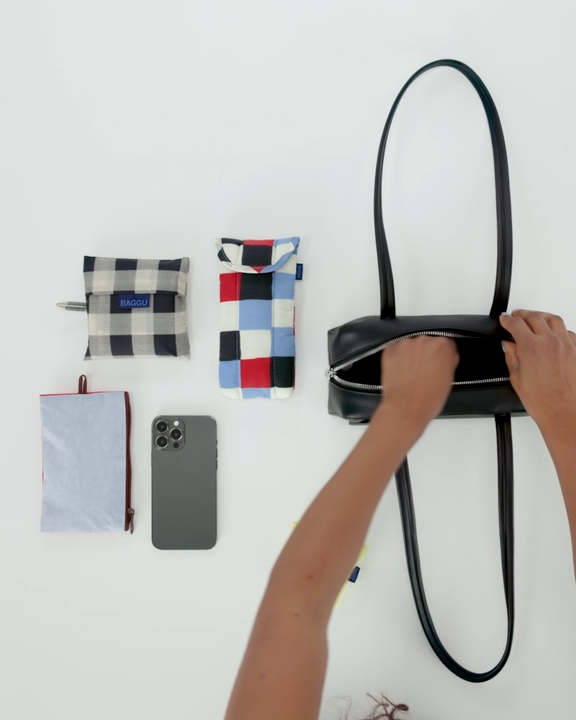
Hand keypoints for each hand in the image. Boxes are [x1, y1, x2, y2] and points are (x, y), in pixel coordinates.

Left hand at [379, 335, 459, 426]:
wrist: (406, 408)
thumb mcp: (449, 379)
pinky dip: (398, 357)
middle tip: (425, 370)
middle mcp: (424, 340)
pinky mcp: (390, 350)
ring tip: (411, 372)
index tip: (441, 363)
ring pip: (411, 345)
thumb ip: (449, 361)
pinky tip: (400, 371)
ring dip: (411, 354)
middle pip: (428, 342)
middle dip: (427, 353)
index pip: (447, 344)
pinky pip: (395, 349)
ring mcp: (405, 344)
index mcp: (443, 346)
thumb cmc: (429, 399)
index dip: (444, 355)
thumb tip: (445, 358)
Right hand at [500, 310, 575, 434]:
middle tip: (516, 317)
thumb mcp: (516, 377)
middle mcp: (551, 342)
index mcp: (532, 346)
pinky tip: (554, 333)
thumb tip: (509, 345)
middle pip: (535, 316)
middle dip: (522, 314)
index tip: (504, 320)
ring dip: (542, 316)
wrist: (562, 412)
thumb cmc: (542, 400)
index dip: (507, 320)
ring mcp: (566, 345)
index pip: (516, 324)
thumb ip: (512, 356)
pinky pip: (569, 332)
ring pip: (554, 319)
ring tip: (536, 319)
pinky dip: (559, 329)